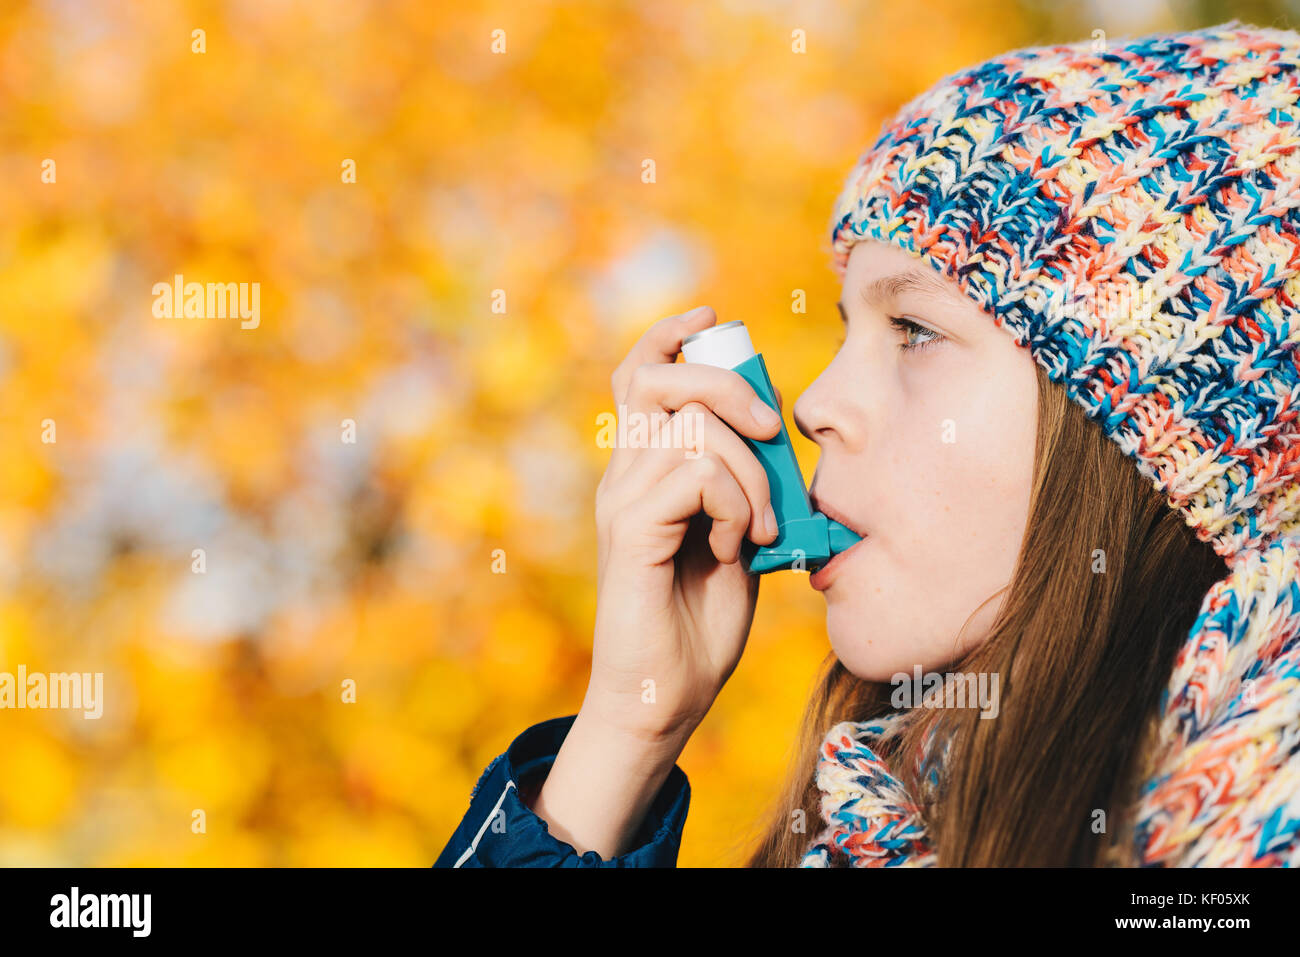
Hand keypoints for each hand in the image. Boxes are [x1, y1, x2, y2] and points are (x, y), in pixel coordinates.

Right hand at [586, 306, 782, 744]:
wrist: (663, 697)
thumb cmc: (700, 622)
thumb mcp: (737, 535)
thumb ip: (743, 483)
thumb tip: (772, 430)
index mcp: (642, 469)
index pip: (638, 373)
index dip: (670, 334)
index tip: (713, 318)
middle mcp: (623, 475)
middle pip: (659, 375)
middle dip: (728, 385)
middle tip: (770, 434)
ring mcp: (622, 500)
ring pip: (692, 427)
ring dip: (750, 472)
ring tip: (759, 528)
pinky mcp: (631, 531)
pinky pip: (695, 474)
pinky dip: (735, 504)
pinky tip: (734, 548)